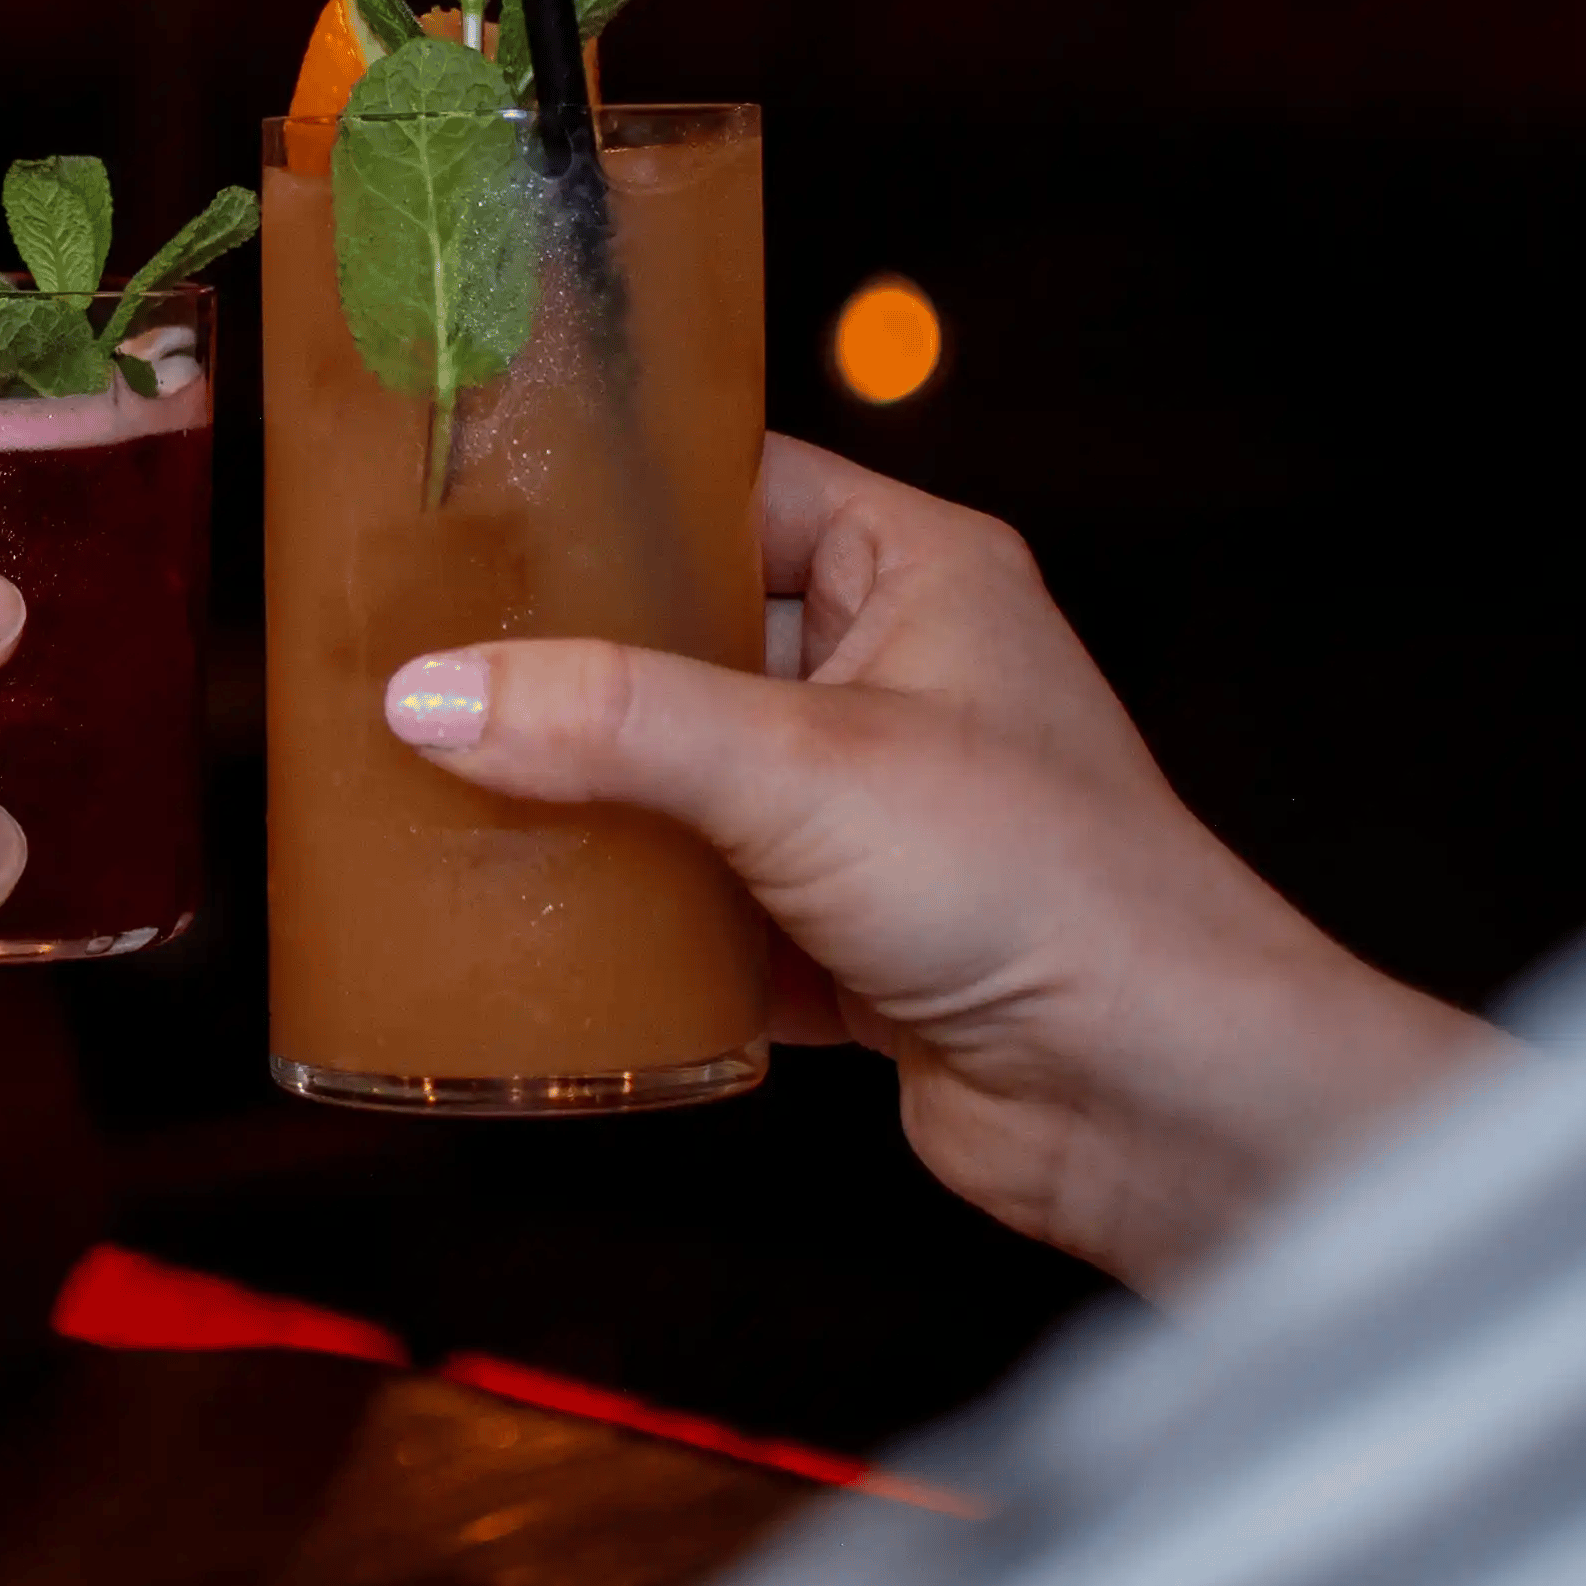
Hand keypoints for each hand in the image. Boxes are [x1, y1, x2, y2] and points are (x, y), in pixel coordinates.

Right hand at [382, 435, 1501, 1289]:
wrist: (1163, 1101)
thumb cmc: (1062, 891)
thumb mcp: (806, 769)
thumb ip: (612, 723)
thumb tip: (437, 694)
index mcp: (919, 573)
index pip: (735, 484)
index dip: (613, 491)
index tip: (475, 499)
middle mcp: (895, 678)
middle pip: (687, 641)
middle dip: (566, 667)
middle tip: (422, 659)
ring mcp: (869, 813)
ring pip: (684, 782)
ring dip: (587, 803)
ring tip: (441, 790)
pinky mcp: (847, 940)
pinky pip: (701, 910)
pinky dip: (629, 927)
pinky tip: (533, 929)